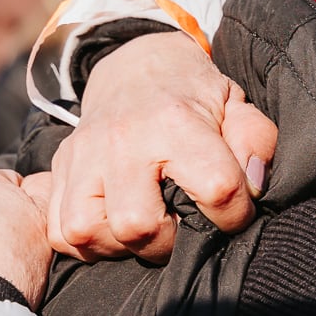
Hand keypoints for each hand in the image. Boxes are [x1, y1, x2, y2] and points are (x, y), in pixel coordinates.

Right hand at [48, 30, 276, 261]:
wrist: (136, 70)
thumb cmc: (192, 99)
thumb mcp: (235, 106)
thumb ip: (254, 142)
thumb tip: (253, 187)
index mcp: (175, 122)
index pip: (216, 188)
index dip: (235, 214)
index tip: (233, 213)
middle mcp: (122, 140)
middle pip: (137, 224)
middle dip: (168, 242)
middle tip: (181, 227)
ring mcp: (84, 155)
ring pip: (88, 231)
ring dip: (122, 245)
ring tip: (147, 229)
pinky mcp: (60, 169)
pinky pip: (61, 231)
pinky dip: (87, 241)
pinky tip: (114, 228)